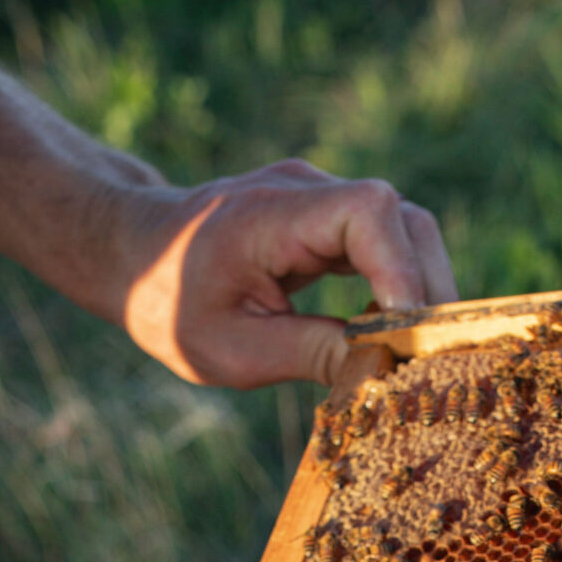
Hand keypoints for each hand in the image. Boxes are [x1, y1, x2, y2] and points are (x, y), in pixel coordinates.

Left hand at [116, 160, 457, 388]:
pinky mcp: (326, 217)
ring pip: (403, 230)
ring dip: (419, 289)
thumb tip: (384, 371)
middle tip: (430, 356)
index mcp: (274, 214)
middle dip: (428, 288)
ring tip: (412, 350)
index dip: (403, 270)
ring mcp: (319, 197)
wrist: (132, 254)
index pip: (369, 213)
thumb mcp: (231, 349)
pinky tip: (385, 332)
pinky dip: (397, 286)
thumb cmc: (168, 303)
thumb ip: (310, 355)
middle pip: (404, 220)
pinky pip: (384, 243)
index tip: (407, 332)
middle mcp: (306, 190)